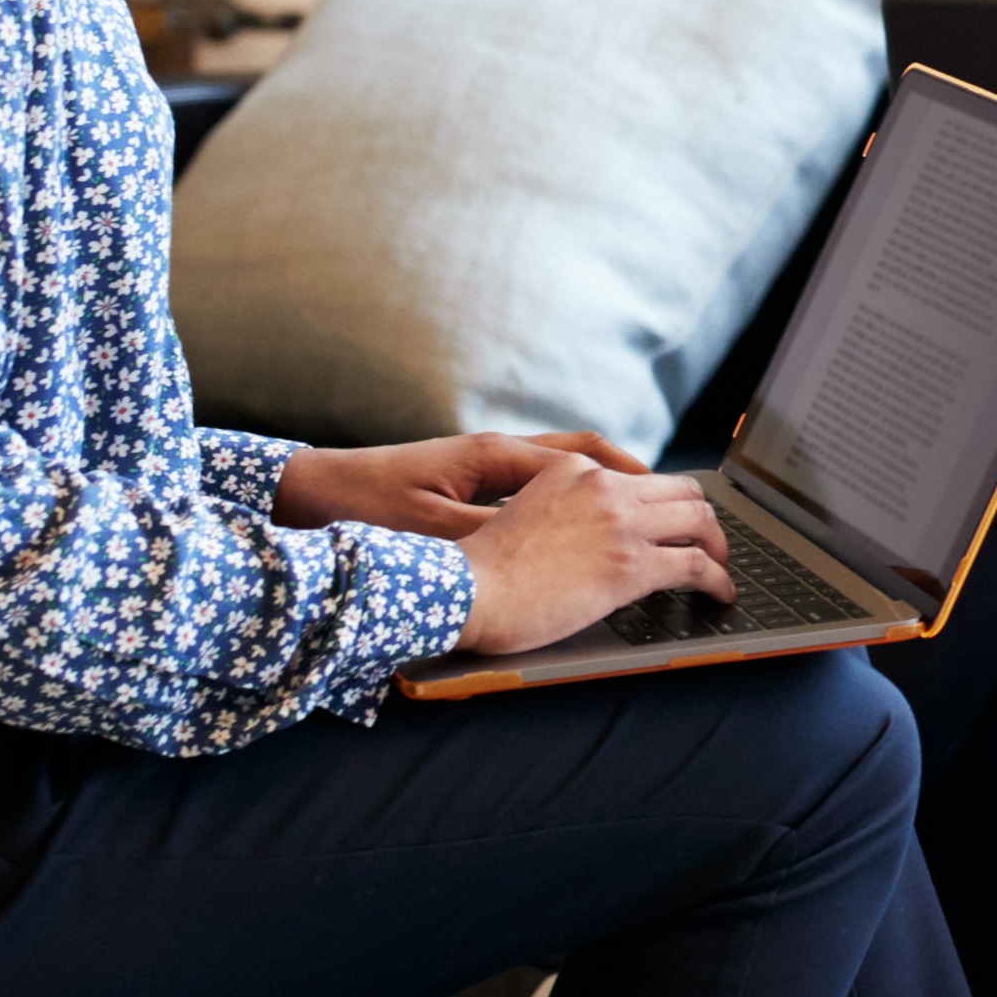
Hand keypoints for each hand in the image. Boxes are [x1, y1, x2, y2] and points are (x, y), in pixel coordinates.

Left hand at [273, 431, 653, 536]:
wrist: (315, 491)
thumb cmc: (367, 509)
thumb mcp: (429, 531)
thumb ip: (487, 535)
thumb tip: (537, 545)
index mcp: (494, 456)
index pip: (583, 457)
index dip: (632, 480)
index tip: (669, 504)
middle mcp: (498, 451)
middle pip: (586, 451)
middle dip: (638, 475)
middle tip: (681, 506)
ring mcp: (486, 463)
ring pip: (567, 463)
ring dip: (610, 480)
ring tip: (648, 509)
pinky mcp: (471, 481)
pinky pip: (542, 479)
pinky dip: (577, 493)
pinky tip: (587, 523)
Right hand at [452, 460, 730, 654]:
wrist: (466, 590)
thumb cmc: (483, 568)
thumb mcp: (525, 510)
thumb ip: (562, 507)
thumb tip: (590, 535)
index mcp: (574, 469)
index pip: (640, 478)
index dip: (665, 502)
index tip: (674, 522)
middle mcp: (603, 487)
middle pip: (680, 491)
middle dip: (701, 518)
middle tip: (708, 543)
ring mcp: (621, 525)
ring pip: (698, 521)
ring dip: (718, 546)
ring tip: (722, 568)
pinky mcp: (631, 567)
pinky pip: (697, 567)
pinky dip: (718, 580)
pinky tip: (721, 594)